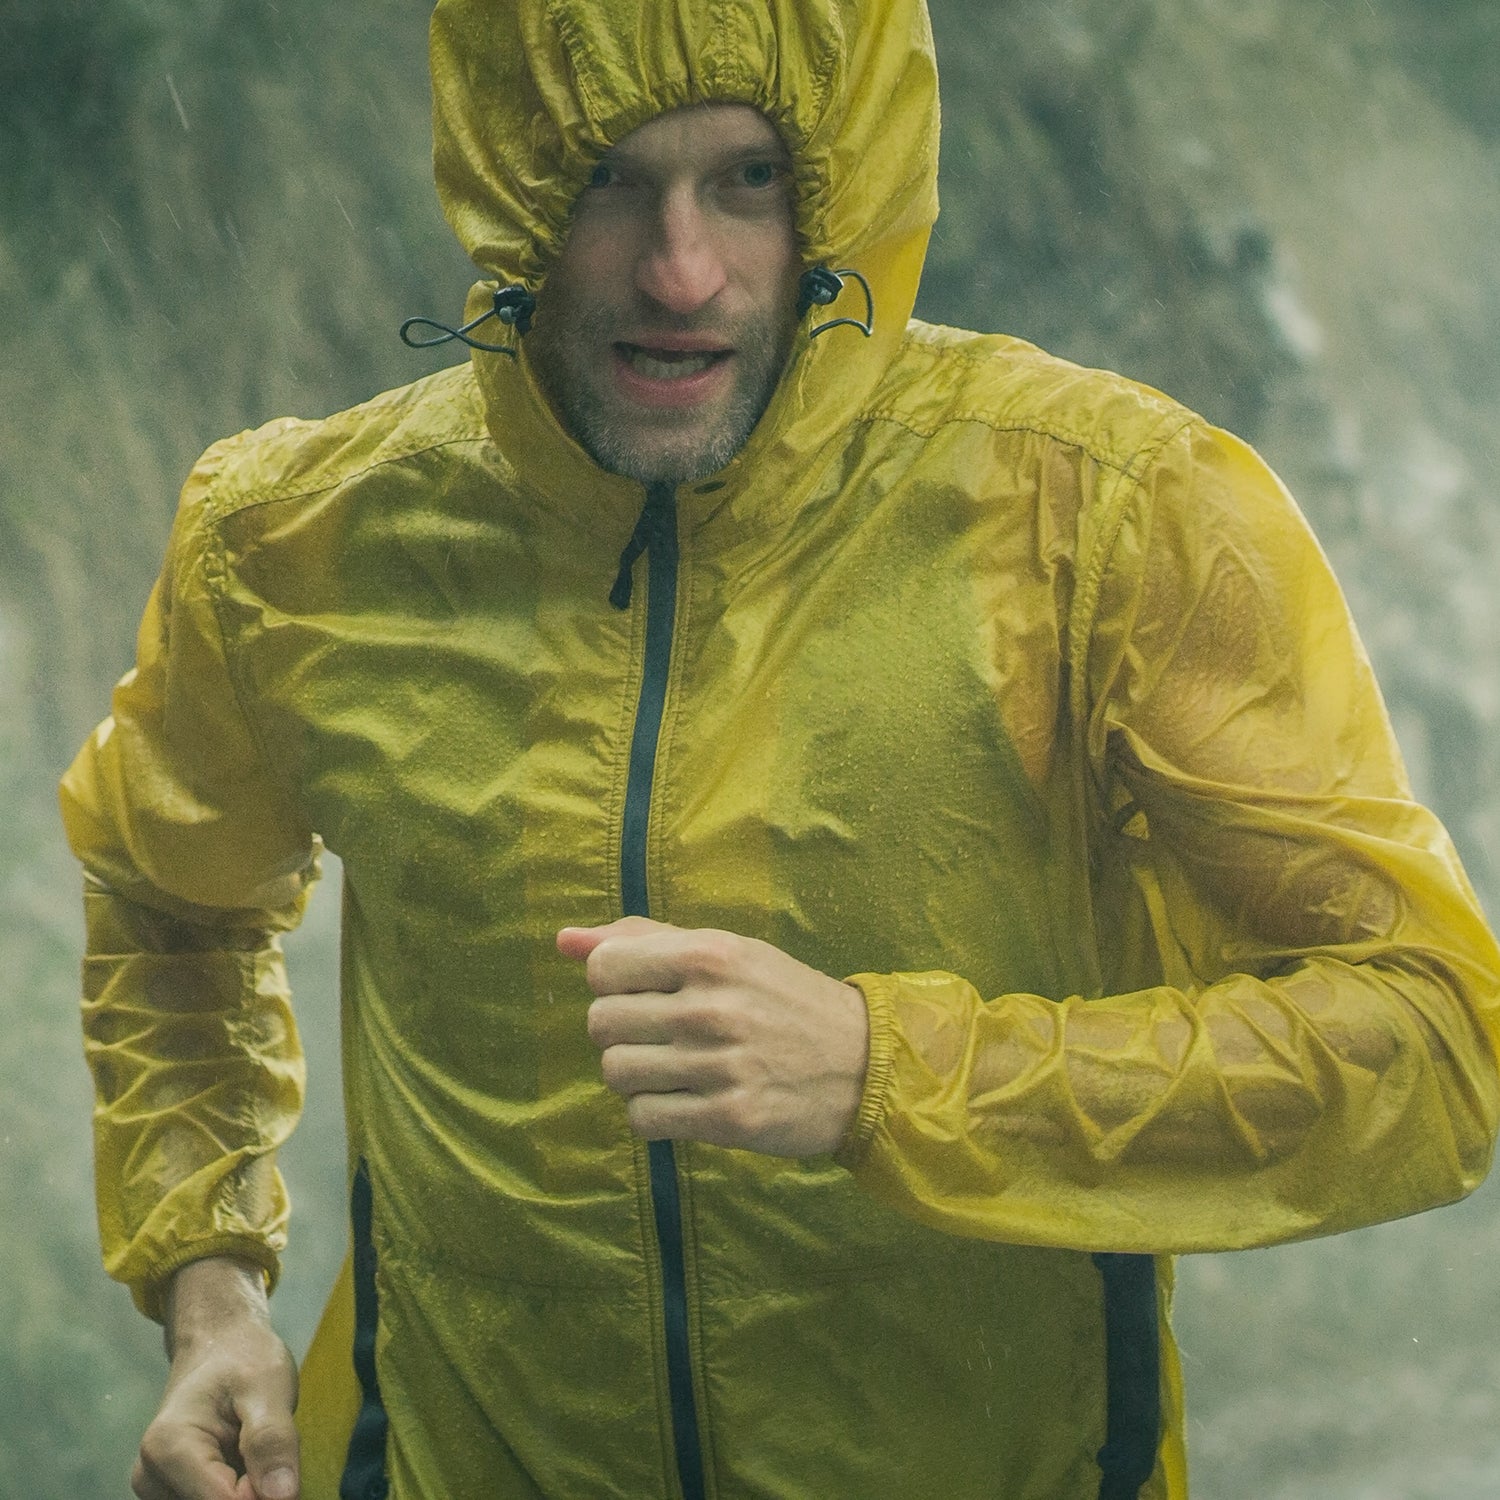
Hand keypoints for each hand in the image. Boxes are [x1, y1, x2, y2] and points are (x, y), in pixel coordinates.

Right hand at [132, 1257, 298, 1499]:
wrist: (220, 1347)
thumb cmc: (244, 1359)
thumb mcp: (269, 1387)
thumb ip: (272, 1440)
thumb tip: (282, 1497)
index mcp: (168, 1448)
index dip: (262, 1492)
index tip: (276, 1458)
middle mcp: (151, 1478)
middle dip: (253, 1490)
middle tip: (262, 1445)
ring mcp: (157, 1490)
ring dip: (246, 1489)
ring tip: (249, 1447)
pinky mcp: (169, 1494)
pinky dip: (238, 1490)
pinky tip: (241, 1460)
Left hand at [559, 917, 868, 1156]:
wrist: (863, 1063)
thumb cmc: (783, 999)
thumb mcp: (726, 951)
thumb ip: (643, 941)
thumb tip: (564, 941)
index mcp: (710, 956)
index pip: (603, 968)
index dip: (613, 982)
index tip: (645, 991)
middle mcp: (711, 1008)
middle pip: (602, 1023)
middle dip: (621, 1030)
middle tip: (661, 1033)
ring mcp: (719, 1067)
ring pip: (616, 1073)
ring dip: (635, 1074)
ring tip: (672, 1067)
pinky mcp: (727, 1119)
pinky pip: (642, 1119)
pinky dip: (652, 1112)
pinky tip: (682, 1099)